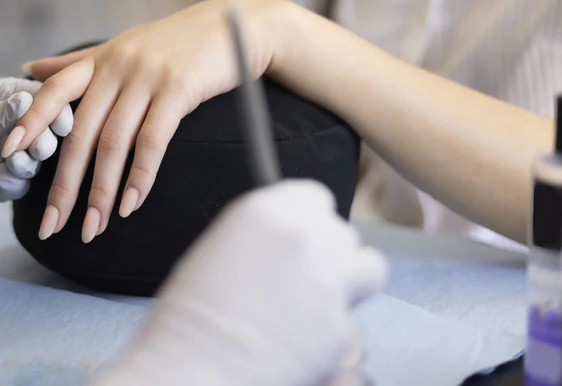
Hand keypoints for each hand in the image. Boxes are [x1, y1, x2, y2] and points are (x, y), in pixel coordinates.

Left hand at [0, 78, 72, 255]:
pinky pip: (19, 184)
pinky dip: (17, 179)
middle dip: (47, 138)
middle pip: (45, 130)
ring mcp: (4, 155)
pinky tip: (3, 174)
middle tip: (41, 146)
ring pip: (37, 159)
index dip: (54, 109)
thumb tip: (30, 101)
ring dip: (33, 160)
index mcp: (3, 97)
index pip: (41, 99)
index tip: (60, 119)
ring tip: (20, 160)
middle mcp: (9, 125)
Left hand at [13, 0, 288, 241]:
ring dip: (101, 193)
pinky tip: (131, 206)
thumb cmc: (178, 42)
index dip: (30, 120)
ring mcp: (147, 78)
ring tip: (93, 228)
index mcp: (101, 59)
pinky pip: (152, 142)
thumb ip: (77, 64)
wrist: (235, 23)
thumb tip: (30, 68)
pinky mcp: (178, 90)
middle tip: (53, 225)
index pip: (55, 90)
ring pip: (113, 144)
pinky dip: (140, 178)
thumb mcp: (122, 47)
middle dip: (64, 184)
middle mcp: (118, 67)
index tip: (8, 153)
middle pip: (81, 133)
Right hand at [91, 180, 387, 385]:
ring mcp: (329, 281)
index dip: (309, 220)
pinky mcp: (340, 327)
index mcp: (268, 210)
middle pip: (343, 233)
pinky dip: (331, 329)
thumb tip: (290, 242)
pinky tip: (297, 339)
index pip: (316, 197)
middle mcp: (305, 237)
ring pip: (368, 268)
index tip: (303, 237)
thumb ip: (266, 234)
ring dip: (349, 281)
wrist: (193, 364)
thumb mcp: (222, 246)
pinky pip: (351, 320)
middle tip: (302, 278)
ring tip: (316, 304)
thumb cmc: (192, 313)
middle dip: (329, 253)